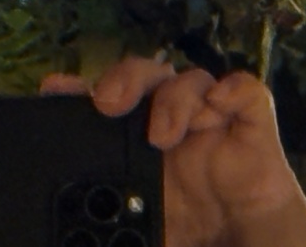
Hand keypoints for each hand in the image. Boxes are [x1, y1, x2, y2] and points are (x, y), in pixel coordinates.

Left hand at [45, 58, 305, 246]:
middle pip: (146, 74)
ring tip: (163, 136)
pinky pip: (246, 90)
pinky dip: (233, 90)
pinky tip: (220, 103)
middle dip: (124, 77)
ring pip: (191, 78)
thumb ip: (106, 222)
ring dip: (175, 98)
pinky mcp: (250, 122)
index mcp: (137, 137)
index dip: (81, 89)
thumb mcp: (137, 224)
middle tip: (108, 103)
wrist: (241, 241)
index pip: (107, 97)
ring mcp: (210, 116)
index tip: (55, 89)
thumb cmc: (190, 226)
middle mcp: (170, 117)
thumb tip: (67, 232)